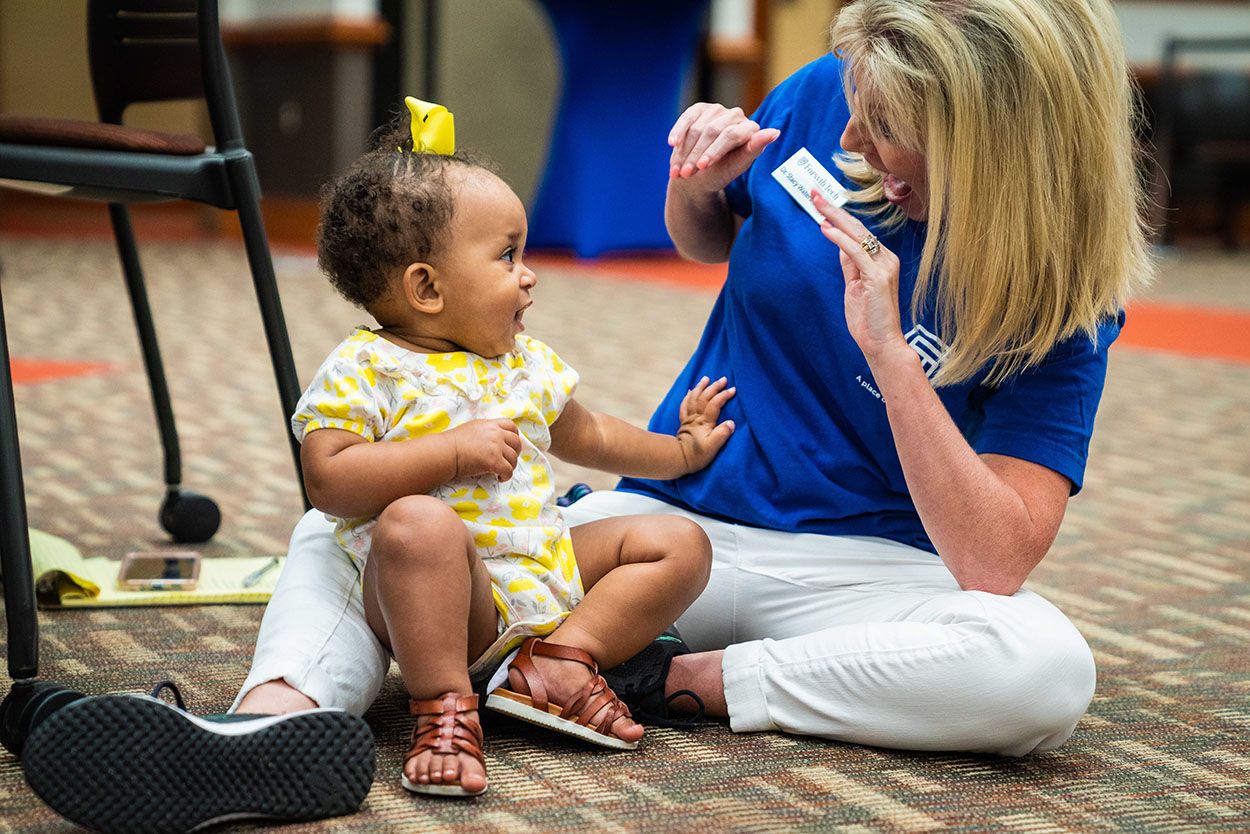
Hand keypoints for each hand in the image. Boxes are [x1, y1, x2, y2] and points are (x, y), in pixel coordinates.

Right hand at [447, 418, 521, 480]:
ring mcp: (496, 447)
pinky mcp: (494, 461)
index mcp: (491, 425)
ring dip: (510, 466)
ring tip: (501, 471)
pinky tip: (499, 477)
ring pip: (513, 459)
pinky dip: (506, 476)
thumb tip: (495, 439)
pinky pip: (508, 471)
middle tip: (508, 460)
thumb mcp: (473, 429)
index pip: (511, 426)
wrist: (446, 452)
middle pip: (516, 443)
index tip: (512, 445)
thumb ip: (487, 431)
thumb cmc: (454, 443)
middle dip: (515, 453)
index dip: (515, 436)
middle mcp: (496, 434)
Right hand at [668, 103, 779, 192]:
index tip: (701, 167)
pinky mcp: (699, 109)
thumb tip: (775, 132)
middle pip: (712, 131)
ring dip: (685, 150)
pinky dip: (678, 132)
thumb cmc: (722, 173)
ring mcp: (716, 110)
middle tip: (686, 174)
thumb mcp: (737, 166)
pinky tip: (672, 144)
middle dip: (696, 154)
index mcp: (750, 128)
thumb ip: (754, 149)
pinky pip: (686, 118)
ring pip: (697, 127)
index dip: (714, 151)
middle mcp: (736, 114)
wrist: (699, 174)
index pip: (731, 135)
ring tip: (677, 171)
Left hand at [675, 376, 735, 472]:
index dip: (723, 395)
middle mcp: (696, 417)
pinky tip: (690, 391)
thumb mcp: (713, 448)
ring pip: (693, 398)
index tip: (733, 390)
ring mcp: (688, 418)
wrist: (679, 459)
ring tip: (706, 378)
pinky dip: (688, 396)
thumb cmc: (698, 455)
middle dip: (714, 387)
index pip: (715, 404)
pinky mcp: (684, 422)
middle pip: (704, 397)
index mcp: (704, 422)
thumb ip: (722, 434)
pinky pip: (684, 405)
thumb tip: (731, 423)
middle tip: (723, 379)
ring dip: (700, 387)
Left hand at [811, 191, 912, 367]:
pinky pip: (855, 251)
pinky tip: (825, 227)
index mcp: (882, 260)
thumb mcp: (856, 286)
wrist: (882, 343)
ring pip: (857, 234)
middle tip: (814, 193)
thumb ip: (850, 264)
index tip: (820, 202)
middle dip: (834, 208)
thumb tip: (839, 243)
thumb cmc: (869, 319)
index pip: (858, 232)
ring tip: (816, 203)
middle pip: (857, 227)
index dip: (839, 215)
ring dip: (834, 216)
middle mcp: (886, 258)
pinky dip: (839, 238)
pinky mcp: (878, 276)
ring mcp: (884, 266)